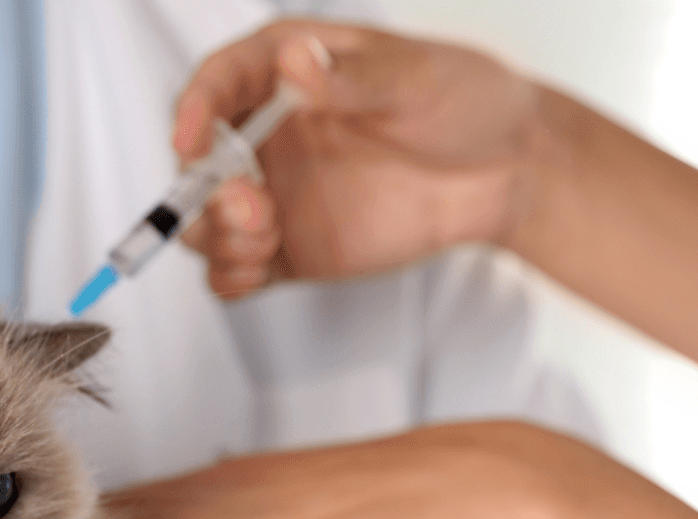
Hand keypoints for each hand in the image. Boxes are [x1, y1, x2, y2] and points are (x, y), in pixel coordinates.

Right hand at [173, 20, 540, 297]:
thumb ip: (351, 78)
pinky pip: (237, 266)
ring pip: (209, 220)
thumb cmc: (463, 101)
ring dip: (216, 237)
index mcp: (282, 71)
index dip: (193, 110)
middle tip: (251, 209)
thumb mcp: (414, 79)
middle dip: (208, 190)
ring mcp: (275, 193)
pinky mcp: (290, 246)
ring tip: (261, 242)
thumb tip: (298, 64)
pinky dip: (231, 275)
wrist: (506, 169)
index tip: (191, 141)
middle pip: (201, 162)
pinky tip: (255, 272)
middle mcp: (267, 133)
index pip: (217, 84)